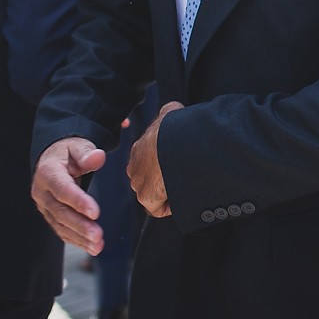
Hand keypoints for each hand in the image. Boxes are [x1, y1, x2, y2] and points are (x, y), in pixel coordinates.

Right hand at [32, 137, 106, 254]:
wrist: (53, 157)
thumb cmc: (68, 151)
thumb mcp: (77, 145)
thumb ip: (87, 152)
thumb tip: (97, 157)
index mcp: (48, 172)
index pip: (63, 189)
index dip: (78, 201)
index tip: (96, 212)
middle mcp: (42, 192)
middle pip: (61, 212)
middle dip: (80, 226)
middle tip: (98, 236)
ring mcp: (44, 205)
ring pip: (60, 225)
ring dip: (79, 237)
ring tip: (98, 246)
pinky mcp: (50, 214)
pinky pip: (61, 229)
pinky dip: (75, 240)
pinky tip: (90, 247)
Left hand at [128, 101, 183, 217]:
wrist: (177, 140)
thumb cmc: (176, 126)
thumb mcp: (172, 111)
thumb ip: (169, 111)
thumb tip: (173, 109)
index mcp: (140, 148)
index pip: (146, 163)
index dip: (161, 166)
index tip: (175, 166)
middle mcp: (135, 167)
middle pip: (146, 180)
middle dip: (161, 182)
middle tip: (179, 178)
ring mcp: (139, 182)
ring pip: (151, 195)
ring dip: (165, 194)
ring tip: (183, 187)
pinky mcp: (147, 196)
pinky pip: (158, 208)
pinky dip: (169, 206)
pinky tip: (181, 197)